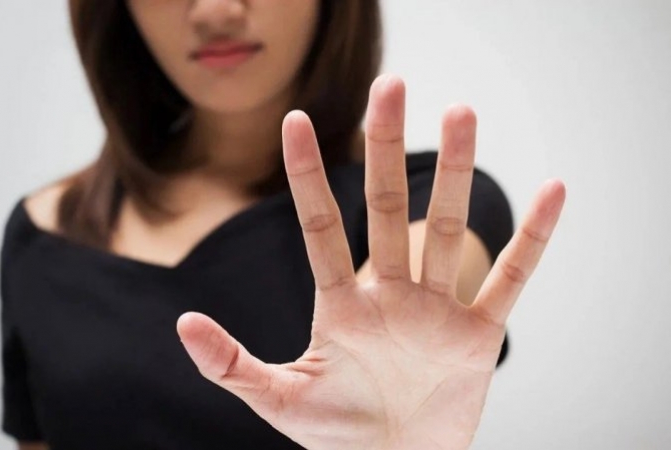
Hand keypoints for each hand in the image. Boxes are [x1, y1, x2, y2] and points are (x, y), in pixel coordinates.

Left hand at [176, 75, 565, 449]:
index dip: (308, 175)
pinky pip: (508, 280)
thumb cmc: (338, 440)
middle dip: (386, 149)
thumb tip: (183, 322)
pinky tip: (552, 193)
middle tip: (391, 87)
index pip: (320, 226)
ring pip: (445, 230)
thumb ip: (231, 363)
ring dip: (456, 173)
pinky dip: (532, 240)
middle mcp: (389, 295)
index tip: (296, 121)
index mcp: (341, 305)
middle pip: (386, 209)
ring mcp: (434, 310)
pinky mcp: (477, 335)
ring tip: (462, 113)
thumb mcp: (278, 401)